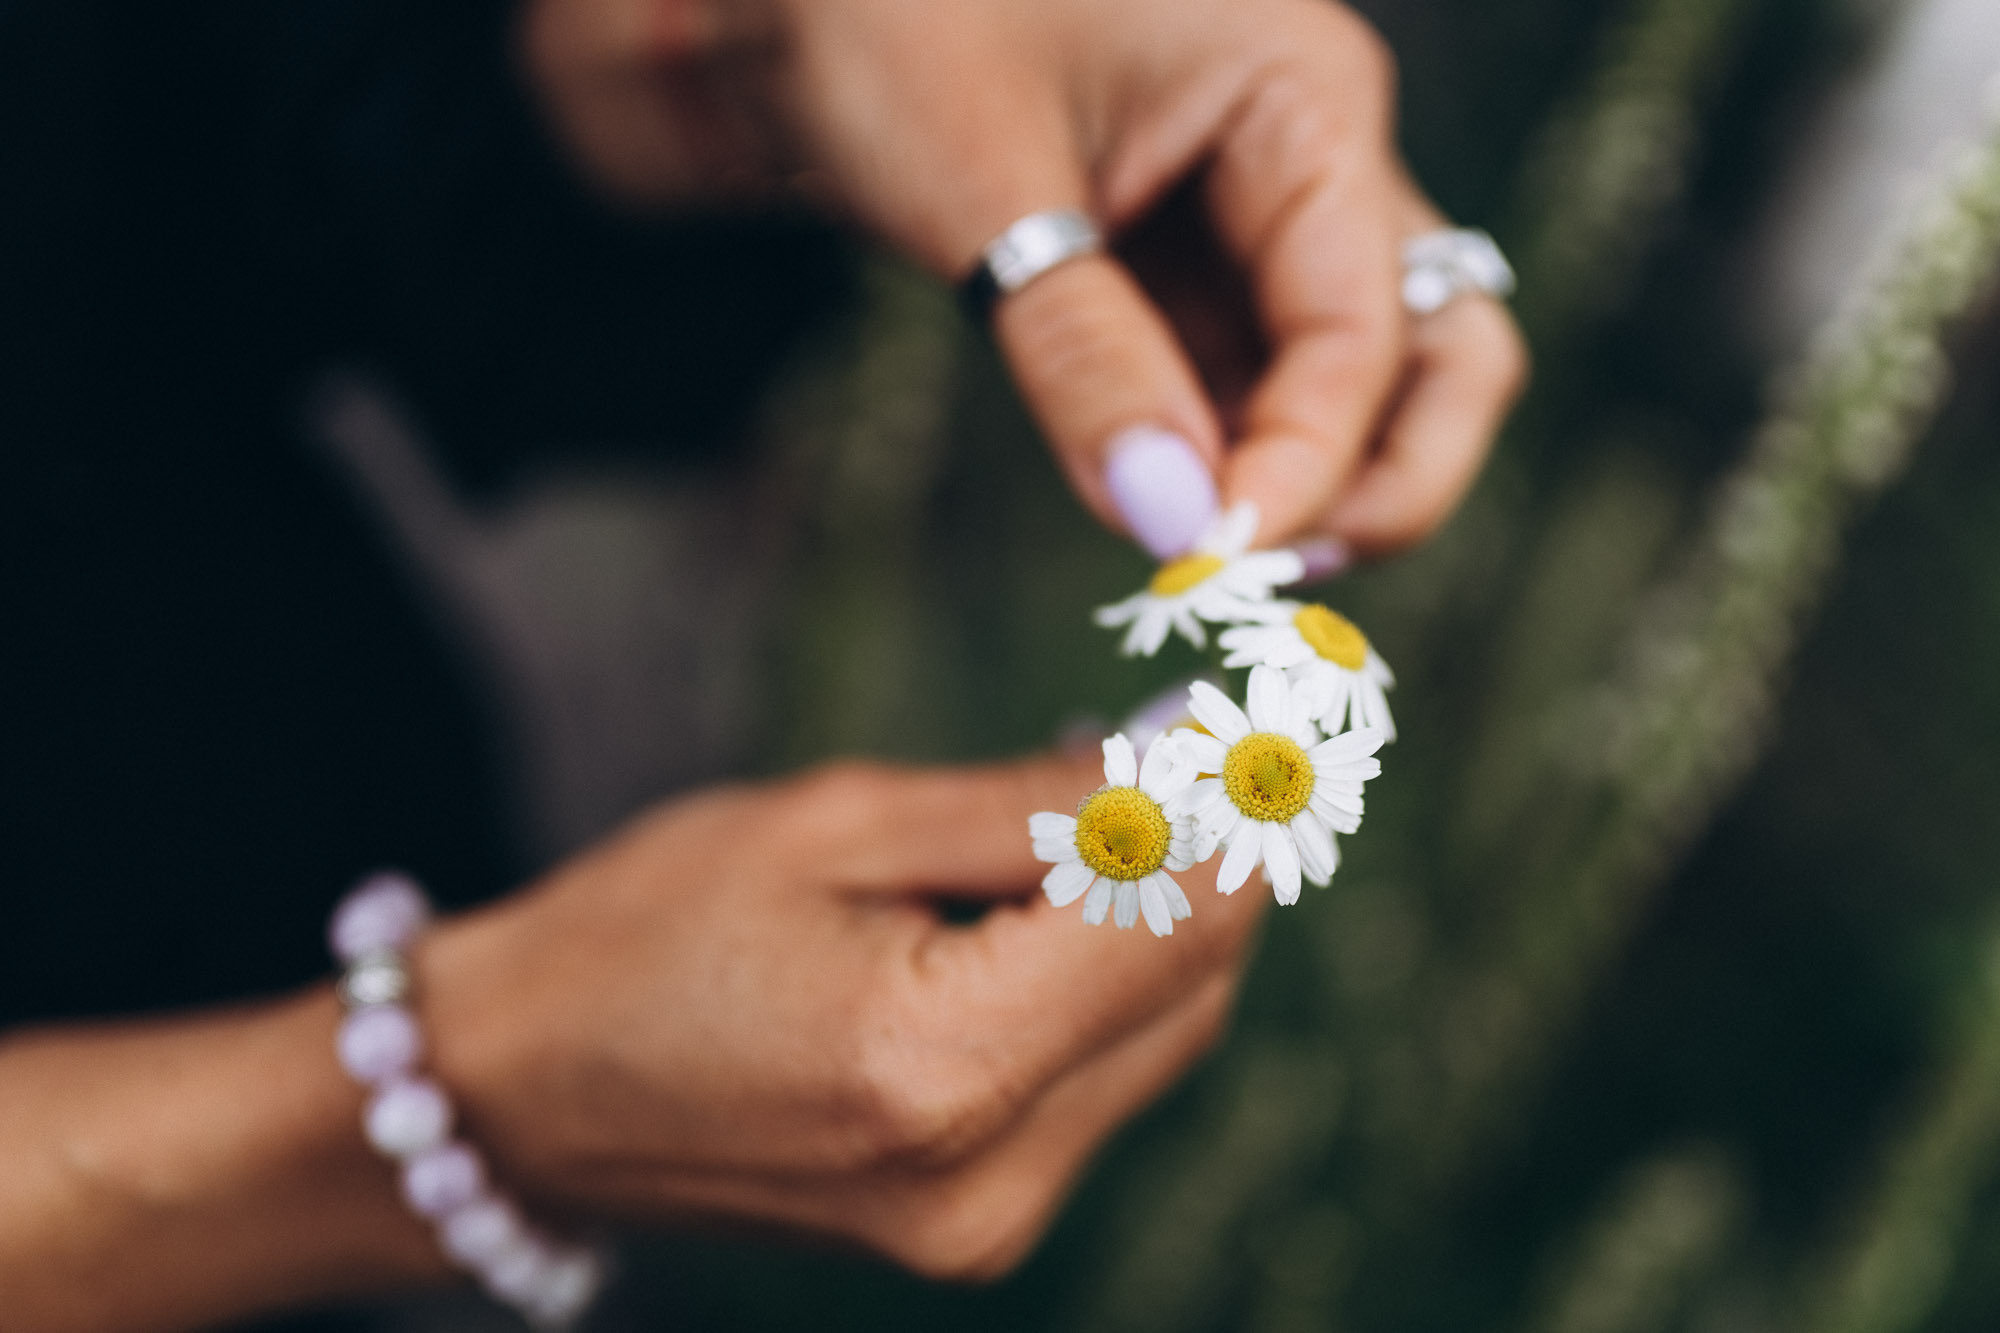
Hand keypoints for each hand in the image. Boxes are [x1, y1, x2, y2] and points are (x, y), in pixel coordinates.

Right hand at [418, 751, 1260, 1276]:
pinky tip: (1069, 898)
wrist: (520, 1097)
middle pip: (1198, 980)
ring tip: (1125, 801)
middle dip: (1221, 849)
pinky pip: (1106, 1080)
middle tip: (1211, 733)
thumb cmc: (642, 933)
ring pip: (1170, 1033)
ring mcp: (991, 1225)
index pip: (1180, 912)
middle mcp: (992, 1177)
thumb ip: (1032, 805)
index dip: (1244, 796)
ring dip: (1173, 914)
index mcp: (941, 1068)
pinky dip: (1113, 982)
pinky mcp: (980, 1231)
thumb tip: (1193, 765)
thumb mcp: (832, 823)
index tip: (1276, 702)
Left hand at [525, 0, 1526, 557]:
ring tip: (1209, 563)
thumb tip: (1176, 524)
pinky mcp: (1199, 269)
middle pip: (1435, 353)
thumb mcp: (984, 192)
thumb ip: (1086, 360)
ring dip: (1313, 485)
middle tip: (1260, 573)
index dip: (1310, 462)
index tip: (1214, 560)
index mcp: (1300, 93)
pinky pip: (1263, 386)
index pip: (1365, 322)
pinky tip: (1167, 515)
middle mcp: (1313, 151)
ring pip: (1364, 385)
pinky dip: (1236, 462)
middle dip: (1379, 481)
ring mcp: (1263, 215)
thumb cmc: (885, 22)